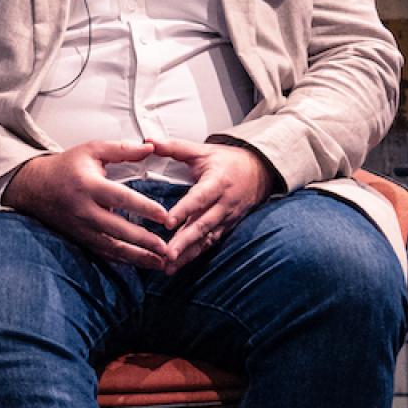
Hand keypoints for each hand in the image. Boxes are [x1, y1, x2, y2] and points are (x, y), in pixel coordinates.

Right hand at [2, 140, 174, 268]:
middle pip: (118, 229)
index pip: (121, 198)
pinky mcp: (80, 238)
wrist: (34, 187)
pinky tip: (140, 263)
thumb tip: (150, 148)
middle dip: (144, 241)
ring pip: (112, 247)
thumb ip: (122, 149)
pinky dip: (123, 260)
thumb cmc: (65, 167)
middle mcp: (84, 210)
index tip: (164, 216)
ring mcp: (81, 228)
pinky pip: (104, 253)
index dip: (144, 208)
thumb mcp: (92, 150)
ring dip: (137, 257)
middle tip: (166, 248)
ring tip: (159, 262)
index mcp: (88, 185)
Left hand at [148, 139, 277, 273]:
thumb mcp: (202, 150)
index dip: (185, 210)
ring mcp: (227, 218)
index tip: (168, 222)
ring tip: (169, 266)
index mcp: (217, 182)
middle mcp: (223, 203)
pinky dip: (195, 255)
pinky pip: (211, 243)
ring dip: (188, 254)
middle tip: (167, 254)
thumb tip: (148, 141)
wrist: (259, 171)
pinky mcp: (227, 227)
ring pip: (206, 239)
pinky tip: (179, 265)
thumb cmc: (227, 161)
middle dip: (184, 242)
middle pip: (203, 225)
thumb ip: (174, 147)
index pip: (199, 198)